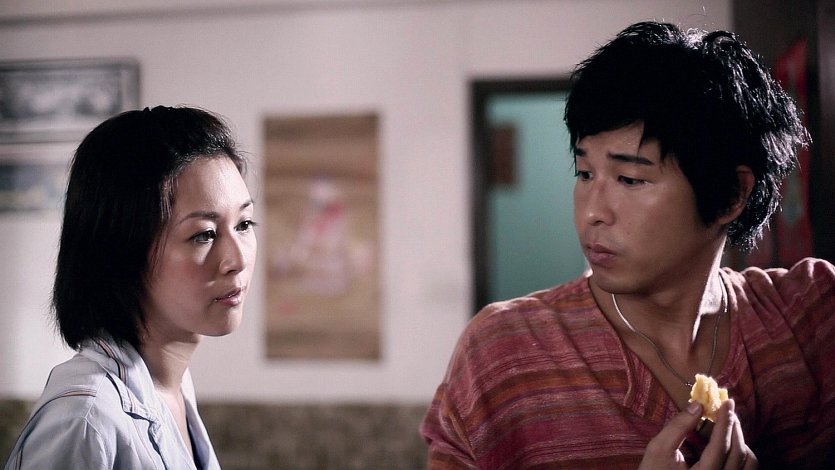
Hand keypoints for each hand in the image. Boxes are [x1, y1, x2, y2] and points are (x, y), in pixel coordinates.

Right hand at [638, 399, 757, 468]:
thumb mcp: (658, 449)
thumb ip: (677, 427)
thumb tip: (698, 405)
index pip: (720, 446)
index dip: (725, 421)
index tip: (727, 402)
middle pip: (738, 454)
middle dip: (734, 428)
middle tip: (727, 409)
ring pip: (749, 464)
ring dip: (742, 442)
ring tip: (729, 426)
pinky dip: (744, 455)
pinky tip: (730, 445)